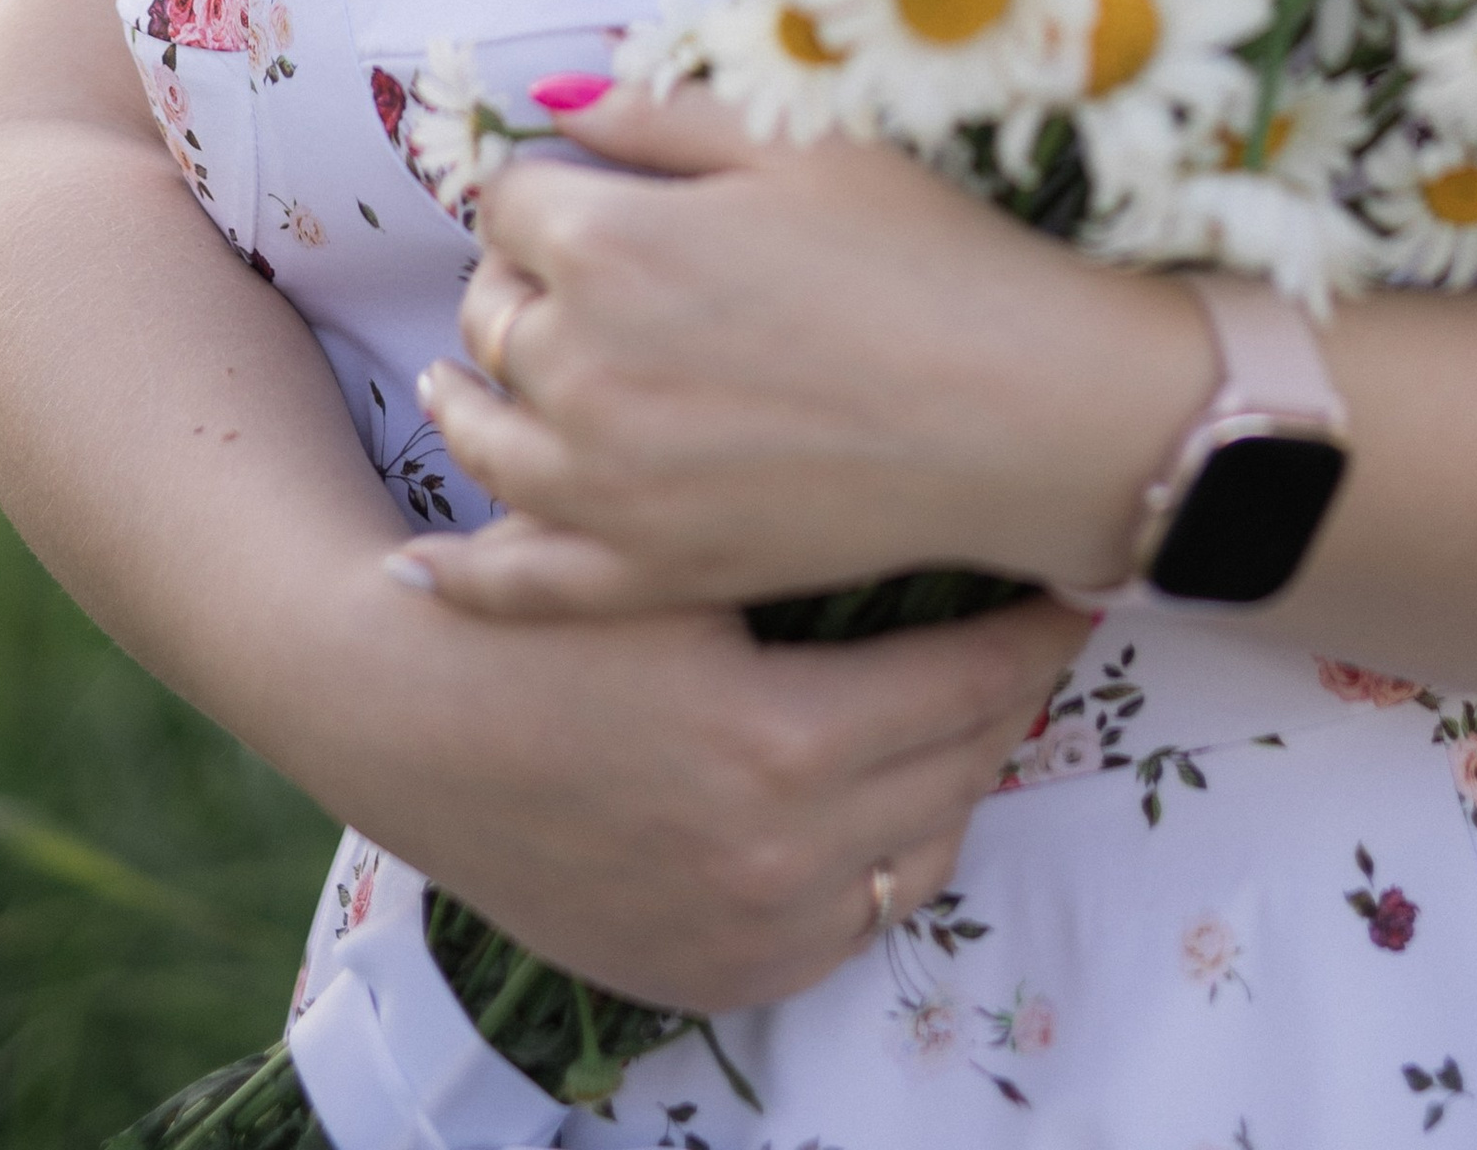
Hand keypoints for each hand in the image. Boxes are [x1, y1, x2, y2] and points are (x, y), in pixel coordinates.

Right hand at [347, 554, 1087, 1010]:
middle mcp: (779, 863)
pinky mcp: (708, 977)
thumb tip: (959, 500)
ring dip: (956, 775)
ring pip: (921, 857)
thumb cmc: (546, 605)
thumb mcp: (684, 554)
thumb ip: (817, 540)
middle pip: (962, 770)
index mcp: (783, 747)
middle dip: (1011, 691)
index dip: (1035, 629)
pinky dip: (882, 856)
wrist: (403, 711)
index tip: (1073, 577)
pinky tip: (881, 784)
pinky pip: (848, 925)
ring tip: (969, 697)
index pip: (974, 687)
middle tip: (1036, 625)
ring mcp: (745, 937)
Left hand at [408, 89, 1213, 614]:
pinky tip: (418, 572)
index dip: (549, 188)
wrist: (1016, 409)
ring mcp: (604, 482)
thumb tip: (556, 99)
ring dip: (468, 394)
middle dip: (517, 280)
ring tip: (467, 381)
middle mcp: (578, 365)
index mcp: (607, 244)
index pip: (511, 201)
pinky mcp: (647, 570)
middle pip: (490, 310)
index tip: (589, 192)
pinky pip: (519, 581)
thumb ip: (658, 110)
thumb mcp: (793, 142)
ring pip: (481, 431)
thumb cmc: (919, 254)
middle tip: (571, 275)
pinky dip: (461, 576)